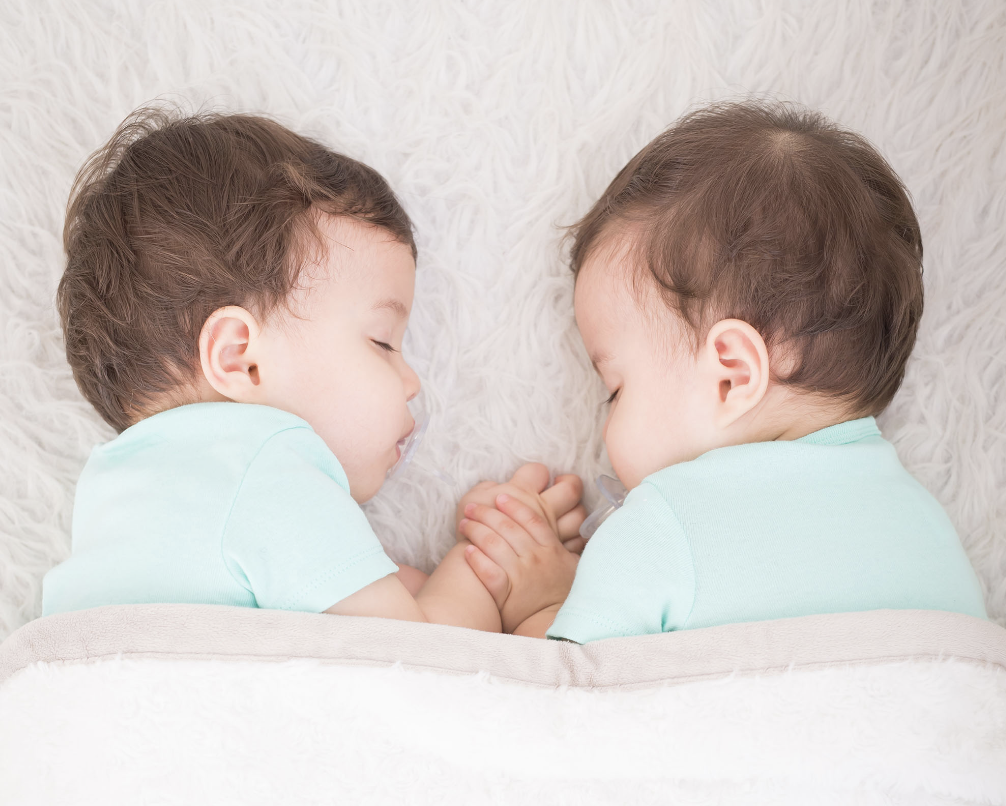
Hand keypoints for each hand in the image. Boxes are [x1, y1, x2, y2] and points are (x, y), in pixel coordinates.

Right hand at [455, 463, 586, 552]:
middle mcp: (543, 511)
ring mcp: (553, 534)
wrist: (480, 579)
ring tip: (568, 511)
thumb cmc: (471, 538)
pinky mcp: (556, 556)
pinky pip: (575, 543)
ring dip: (576, 511)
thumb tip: (497, 486)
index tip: (534, 478)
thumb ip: (485, 489)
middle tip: (561, 484)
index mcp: (522, 493)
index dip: (537, 472)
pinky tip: (571, 539)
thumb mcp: (469, 504)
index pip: (538, 471)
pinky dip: (575, 539)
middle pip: (570, 489)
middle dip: (569, 483)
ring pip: (577, 516)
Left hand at [459, 492, 578, 633]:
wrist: (553, 624)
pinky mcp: (508, 593)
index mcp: (551, 548)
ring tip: (464, 523)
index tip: (500, 496)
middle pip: (508, 528)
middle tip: (472, 507)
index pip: (532, 519)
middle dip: (488, 514)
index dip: (515, 506)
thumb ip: (564, 542)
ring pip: (495, 545)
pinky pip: (489, 573)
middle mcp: (536, 559)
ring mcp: (522, 576)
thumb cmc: (560, 592)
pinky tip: (467, 551)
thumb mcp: (570, 564)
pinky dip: (477, 560)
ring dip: (477, 531)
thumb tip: (563, 518)